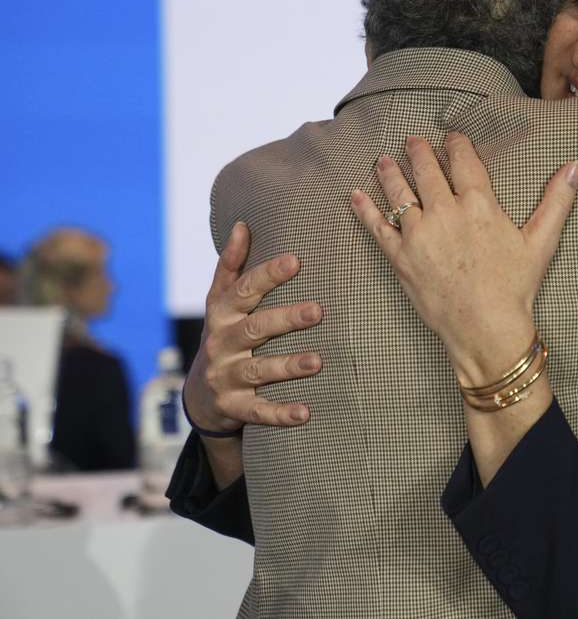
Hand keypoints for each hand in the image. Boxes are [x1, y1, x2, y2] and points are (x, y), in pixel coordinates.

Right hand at [183, 222, 324, 434]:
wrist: (199, 395)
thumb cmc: (224, 336)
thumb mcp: (220, 302)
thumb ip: (232, 266)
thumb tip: (243, 224)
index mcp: (221, 313)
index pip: (244, 290)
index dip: (268, 275)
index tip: (296, 260)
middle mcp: (222, 343)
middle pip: (254, 328)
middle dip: (286, 319)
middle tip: (318, 310)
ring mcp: (226, 377)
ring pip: (258, 370)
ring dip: (288, 366)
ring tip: (317, 361)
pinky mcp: (234, 407)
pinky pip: (258, 411)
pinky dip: (281, 413)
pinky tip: (305, 413)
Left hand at [351, 133, 577, 384]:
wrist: (485, 328)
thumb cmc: (515, 287)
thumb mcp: (541, 241)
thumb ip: (557, 200)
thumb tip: (576, 165)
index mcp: (479, 204)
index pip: (463, 161)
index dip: (456, 145)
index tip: (451, 138)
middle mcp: (445, 212)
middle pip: (426, 171)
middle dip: (418, 152)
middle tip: (412, 141)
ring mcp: (418, 234)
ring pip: (399, 193)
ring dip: (390, 173)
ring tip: (384, 160)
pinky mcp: (400, 257)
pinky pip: (377, 226)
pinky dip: (365, 209)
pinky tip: (357, 195)